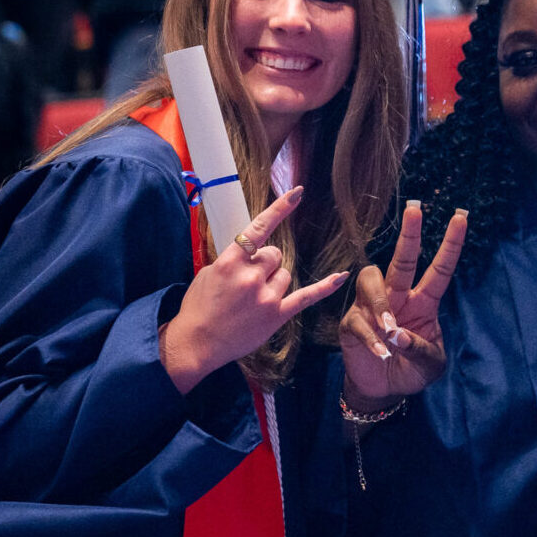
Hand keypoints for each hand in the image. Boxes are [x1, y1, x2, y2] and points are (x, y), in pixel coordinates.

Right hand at [160, 186, 348, 393]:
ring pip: (286, 274)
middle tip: (247, 282)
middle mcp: (250, 276)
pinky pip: (306, 296)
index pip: (259, 228)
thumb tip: (253, 251)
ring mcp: (266, 296)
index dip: (280, 209)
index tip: (298, 193)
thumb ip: (233, 259)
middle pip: (275, 254)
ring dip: (274, 282)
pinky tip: (341, 275)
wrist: (195, 343)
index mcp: (230, 262)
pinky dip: (325, 287)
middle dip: (266, 263)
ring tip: (252, 301)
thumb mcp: (207, 273)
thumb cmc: (198, 308)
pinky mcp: (277, 314)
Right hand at [339, 201, 468, 410]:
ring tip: (390, 330)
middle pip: (402, 260)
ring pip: (371, 280)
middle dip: (409, 235)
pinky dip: (371, 337)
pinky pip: (359, 321)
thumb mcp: (431, 364)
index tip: (461, 218)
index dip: (450, 245)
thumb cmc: (412, 370)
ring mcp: (372, 307)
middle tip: (415, 210)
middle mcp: (398, 297)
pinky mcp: (352, 323)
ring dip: (381, 304)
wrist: (384, 390)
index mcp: (424, 302)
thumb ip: (422, 350)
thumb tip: (400, 335)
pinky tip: (382, 352)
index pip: (440, 269)